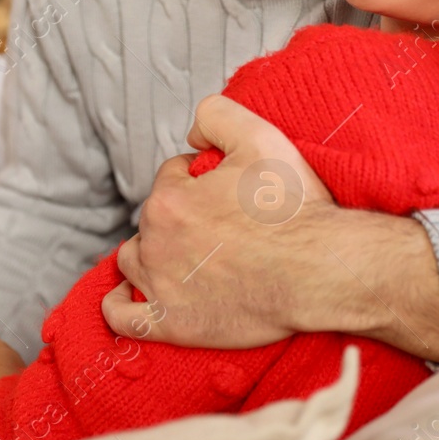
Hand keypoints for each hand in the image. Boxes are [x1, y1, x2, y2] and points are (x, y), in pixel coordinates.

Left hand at [101, 95, 438, 361]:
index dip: (198, 176)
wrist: (320, 271)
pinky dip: (118, 305)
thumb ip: (215, 115)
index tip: (226, 190)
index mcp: (169, 200)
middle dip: (178, 214)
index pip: (170, 175)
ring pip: (134, 260)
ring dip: (149, 252)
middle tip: (220, 224)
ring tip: (180, 255)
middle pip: (152, 218)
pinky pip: (125, 318)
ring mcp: (161, 287)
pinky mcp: (174, 324)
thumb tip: (192, 134)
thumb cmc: (293, 208)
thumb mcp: (259, 136)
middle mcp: (155, 242)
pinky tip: (124, 296)